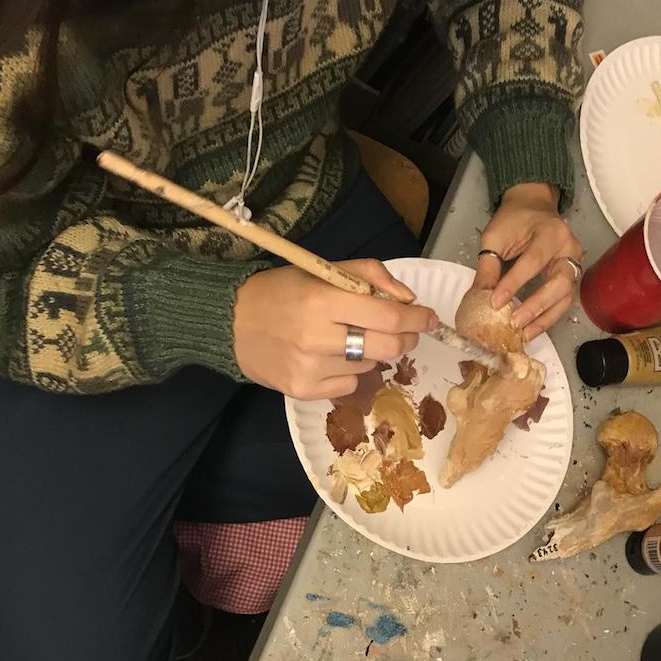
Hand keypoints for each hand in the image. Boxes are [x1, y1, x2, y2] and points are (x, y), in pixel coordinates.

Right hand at [233, 260, 437, 399]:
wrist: (230, 323)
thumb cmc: (282, 292)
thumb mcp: (322, 269)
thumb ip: (370, 275)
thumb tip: (409, 300)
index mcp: (323, 300)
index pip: (389, 316)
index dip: (418, 318)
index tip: (429, 317)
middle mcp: (318, 337)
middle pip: (389, 347)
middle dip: (407, 338)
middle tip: (405, 331)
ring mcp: (311, 368)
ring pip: (372, 365)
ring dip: (373, 351)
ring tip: (349, 337)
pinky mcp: (304, 390)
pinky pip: (350, 384)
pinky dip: (351, 370)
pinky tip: (330, 356)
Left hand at [474, 183, 582, 340]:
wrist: (534, 207)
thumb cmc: (514, 220)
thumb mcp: (495, 236)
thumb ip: (489, 265)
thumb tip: (480, 297)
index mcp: (551, 232)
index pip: (533, 262)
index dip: (514, 284)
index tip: (495, 303)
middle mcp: (569, 249)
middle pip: (560, 282)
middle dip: (537, 305)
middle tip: (515, 323)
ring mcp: (575, 264)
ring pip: (566, 297)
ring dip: (545, 318)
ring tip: (524, 334)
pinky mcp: (573, 278)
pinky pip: (563, 302)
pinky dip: (548, 318)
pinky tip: (532, 329)